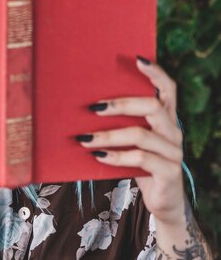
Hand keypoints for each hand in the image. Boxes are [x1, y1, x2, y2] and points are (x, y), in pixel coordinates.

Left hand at [77, 56, 184, 223]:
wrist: (162, 201)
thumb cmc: (141, 164)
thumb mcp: (134, 140)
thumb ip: (123, 122)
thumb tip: (86, 104)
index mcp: (166, 117)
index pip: (168, 88)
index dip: (155, 73)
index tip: (137, 58)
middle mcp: (174, 131)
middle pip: (152, 106)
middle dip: (121, 104)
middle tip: (94, 107)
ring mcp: (174, 152)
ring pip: (141, 134)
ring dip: (109, 135)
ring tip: (85, 138)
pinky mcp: (169, 172)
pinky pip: (141, 159)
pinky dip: (116, 156)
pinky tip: (98, 156)